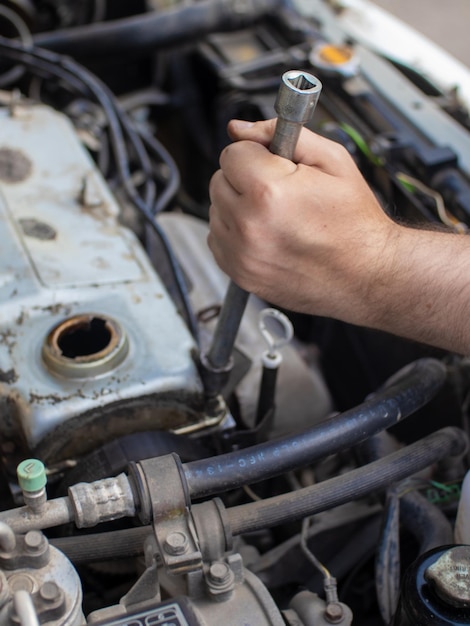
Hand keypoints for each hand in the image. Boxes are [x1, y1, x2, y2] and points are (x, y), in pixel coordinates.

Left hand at [208, 118, 397, 325]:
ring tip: (275, 216)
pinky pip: (218, 240)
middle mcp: (248, 226)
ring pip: (217, 211)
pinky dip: (236, 234)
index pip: (232, 153)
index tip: (274, 165)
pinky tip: (266, 234)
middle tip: (278, 191)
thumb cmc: (355, 223)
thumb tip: (240, 128)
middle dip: (245, 179)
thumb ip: (281, 135)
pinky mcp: (240, 275)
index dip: (256, 154)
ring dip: (238, 207)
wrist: (366, 275)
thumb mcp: (332, 161)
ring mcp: (242, 255)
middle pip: (219, 181)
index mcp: (268, 192)